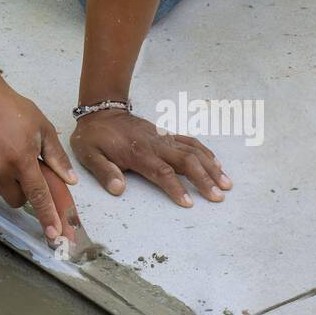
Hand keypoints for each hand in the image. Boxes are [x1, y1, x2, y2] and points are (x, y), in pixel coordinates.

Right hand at [0, 83, 77, 239]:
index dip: (47, 216)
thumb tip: (69, 179)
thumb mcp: (41, 128)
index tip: (53, 235)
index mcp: (22, 159)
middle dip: (23, 194)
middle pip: (16, 201)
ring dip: (5, 182)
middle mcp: (0, 170)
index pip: (38, 196)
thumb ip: (56, 156)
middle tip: (23, 173)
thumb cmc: (11, 109)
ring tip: (3, 156)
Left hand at [69, 109, 232, 206]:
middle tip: (218, 196)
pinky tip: (217, 165)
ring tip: (226, 184)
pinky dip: (206, 153)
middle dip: (204, 179)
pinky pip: (191, 142)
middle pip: (186, 161)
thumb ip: (104, 172)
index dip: (176, 188)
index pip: (162, 172)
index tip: (189, 203)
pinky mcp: (166, 134)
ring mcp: (164, 138)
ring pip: (194, 151)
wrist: (100, 111)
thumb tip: (118, 189)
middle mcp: (156, 145)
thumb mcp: (88, 155)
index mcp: (138, 153)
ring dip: (211, 167)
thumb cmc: (93, 137)